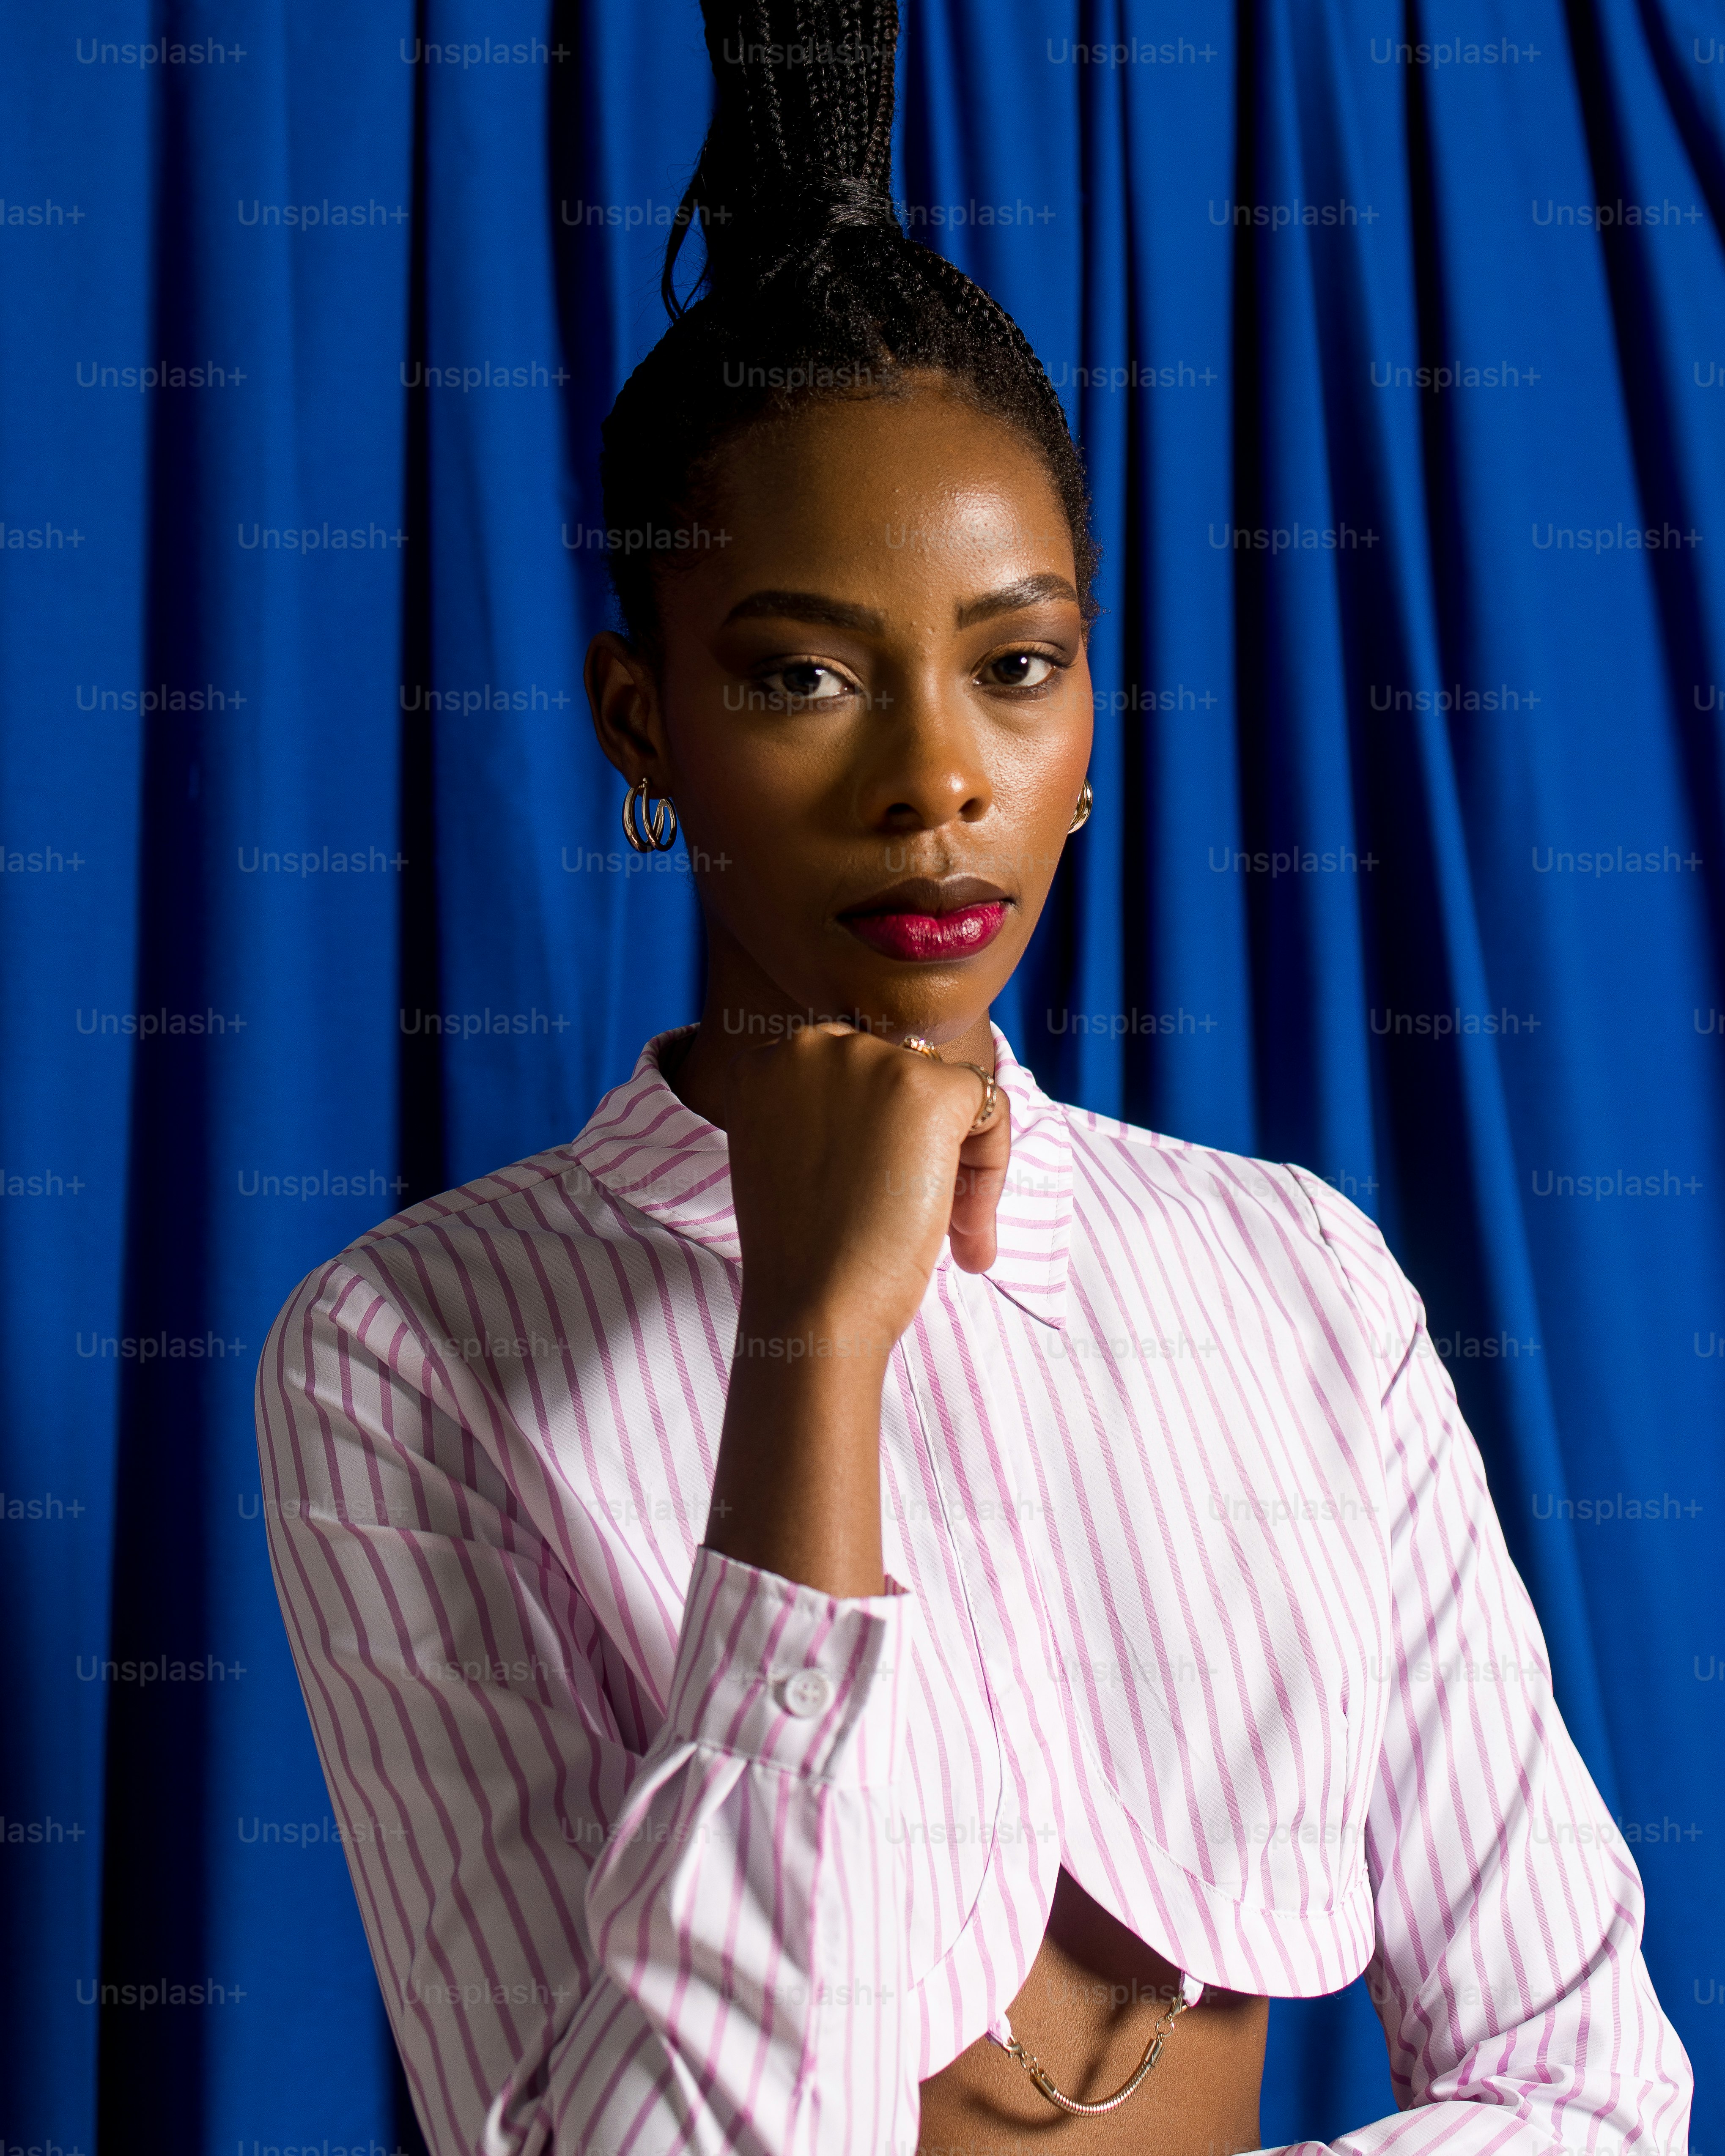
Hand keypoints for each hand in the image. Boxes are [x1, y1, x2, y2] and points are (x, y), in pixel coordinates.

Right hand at [722, 1022, 1011, 1352]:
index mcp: (766, 1062)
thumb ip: (826, 1116)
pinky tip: (968, 1232)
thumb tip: (894, 1108)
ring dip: (960, 1164)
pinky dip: (991, 1167)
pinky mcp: (927, 1087)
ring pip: (948, 1093)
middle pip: (901, 1077)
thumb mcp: (789, 1159)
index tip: (879, 1194)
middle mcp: (811, 1044)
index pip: (851, 1075)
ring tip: (957, 1237)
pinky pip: (989, 1108)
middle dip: (922, 1146)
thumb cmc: (802, 1254)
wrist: (813, 1304)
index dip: (878, 1136)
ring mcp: (869, 1060)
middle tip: (926, 1221)